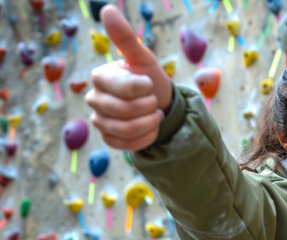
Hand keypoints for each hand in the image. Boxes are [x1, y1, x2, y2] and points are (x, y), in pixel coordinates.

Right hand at [85, 5, 171, 150]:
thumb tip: (107, 9)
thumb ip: (125, 38)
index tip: (150, 84)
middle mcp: (94, 99)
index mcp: (100, 77)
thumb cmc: (148, 78)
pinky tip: (151, 128)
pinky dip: (146, 137)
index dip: (146, 89)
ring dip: (150, 123)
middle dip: (149, 107)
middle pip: (125, 112)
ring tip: (154, 114)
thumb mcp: (142, 58)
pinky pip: (127, 145)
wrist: (159, 104)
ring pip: (126, 130)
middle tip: (153, 101)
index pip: (125, 89)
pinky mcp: (108, 139)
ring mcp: (99, 121)